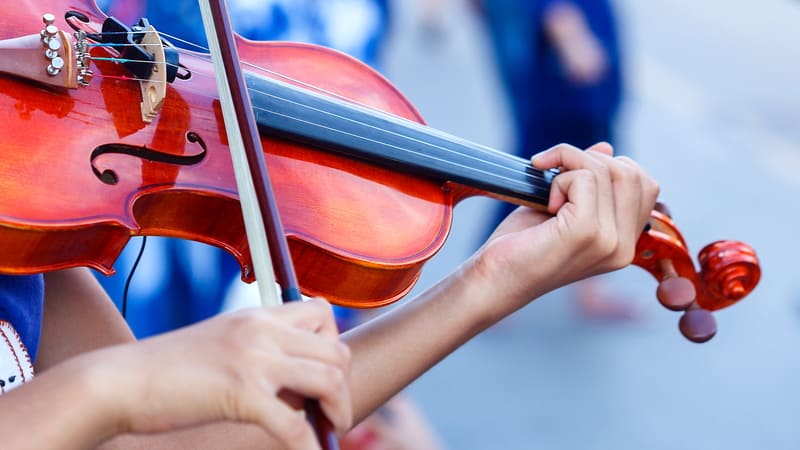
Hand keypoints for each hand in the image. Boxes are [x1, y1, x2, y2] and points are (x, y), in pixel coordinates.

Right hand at [91, 298, 350, 449]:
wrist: (119, 380)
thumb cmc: (168, 369)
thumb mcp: (222, 343)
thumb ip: (260, 350)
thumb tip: (297, 383)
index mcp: (258, 315)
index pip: (324, 315)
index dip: (334, 346)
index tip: (324, 375)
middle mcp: (262, 330)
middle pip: (336, 350)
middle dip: (343, 386)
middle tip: (332, 412)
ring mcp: (253, 360)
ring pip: (329, 380)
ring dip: (338, 411)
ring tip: (328, 431)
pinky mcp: (241, 394)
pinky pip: (295, 425)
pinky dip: (308, 446)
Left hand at [471, 142, 658, 317]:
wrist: (494, 280)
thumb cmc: (520, 246)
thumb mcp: (560, 206)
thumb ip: (589, 180)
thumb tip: (606, 149)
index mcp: (624, 243)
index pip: (645, 185)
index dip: (610, 166)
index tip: (572, 175)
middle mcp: (623, 247)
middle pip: (630, 172)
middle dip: (587, 160)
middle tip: (553, 178)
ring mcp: (609, 242)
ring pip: (606, 170)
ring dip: (569, 168)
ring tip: (548, 196)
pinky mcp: (586, 232)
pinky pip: (583, 179)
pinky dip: (559, 180)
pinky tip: (544, 202)